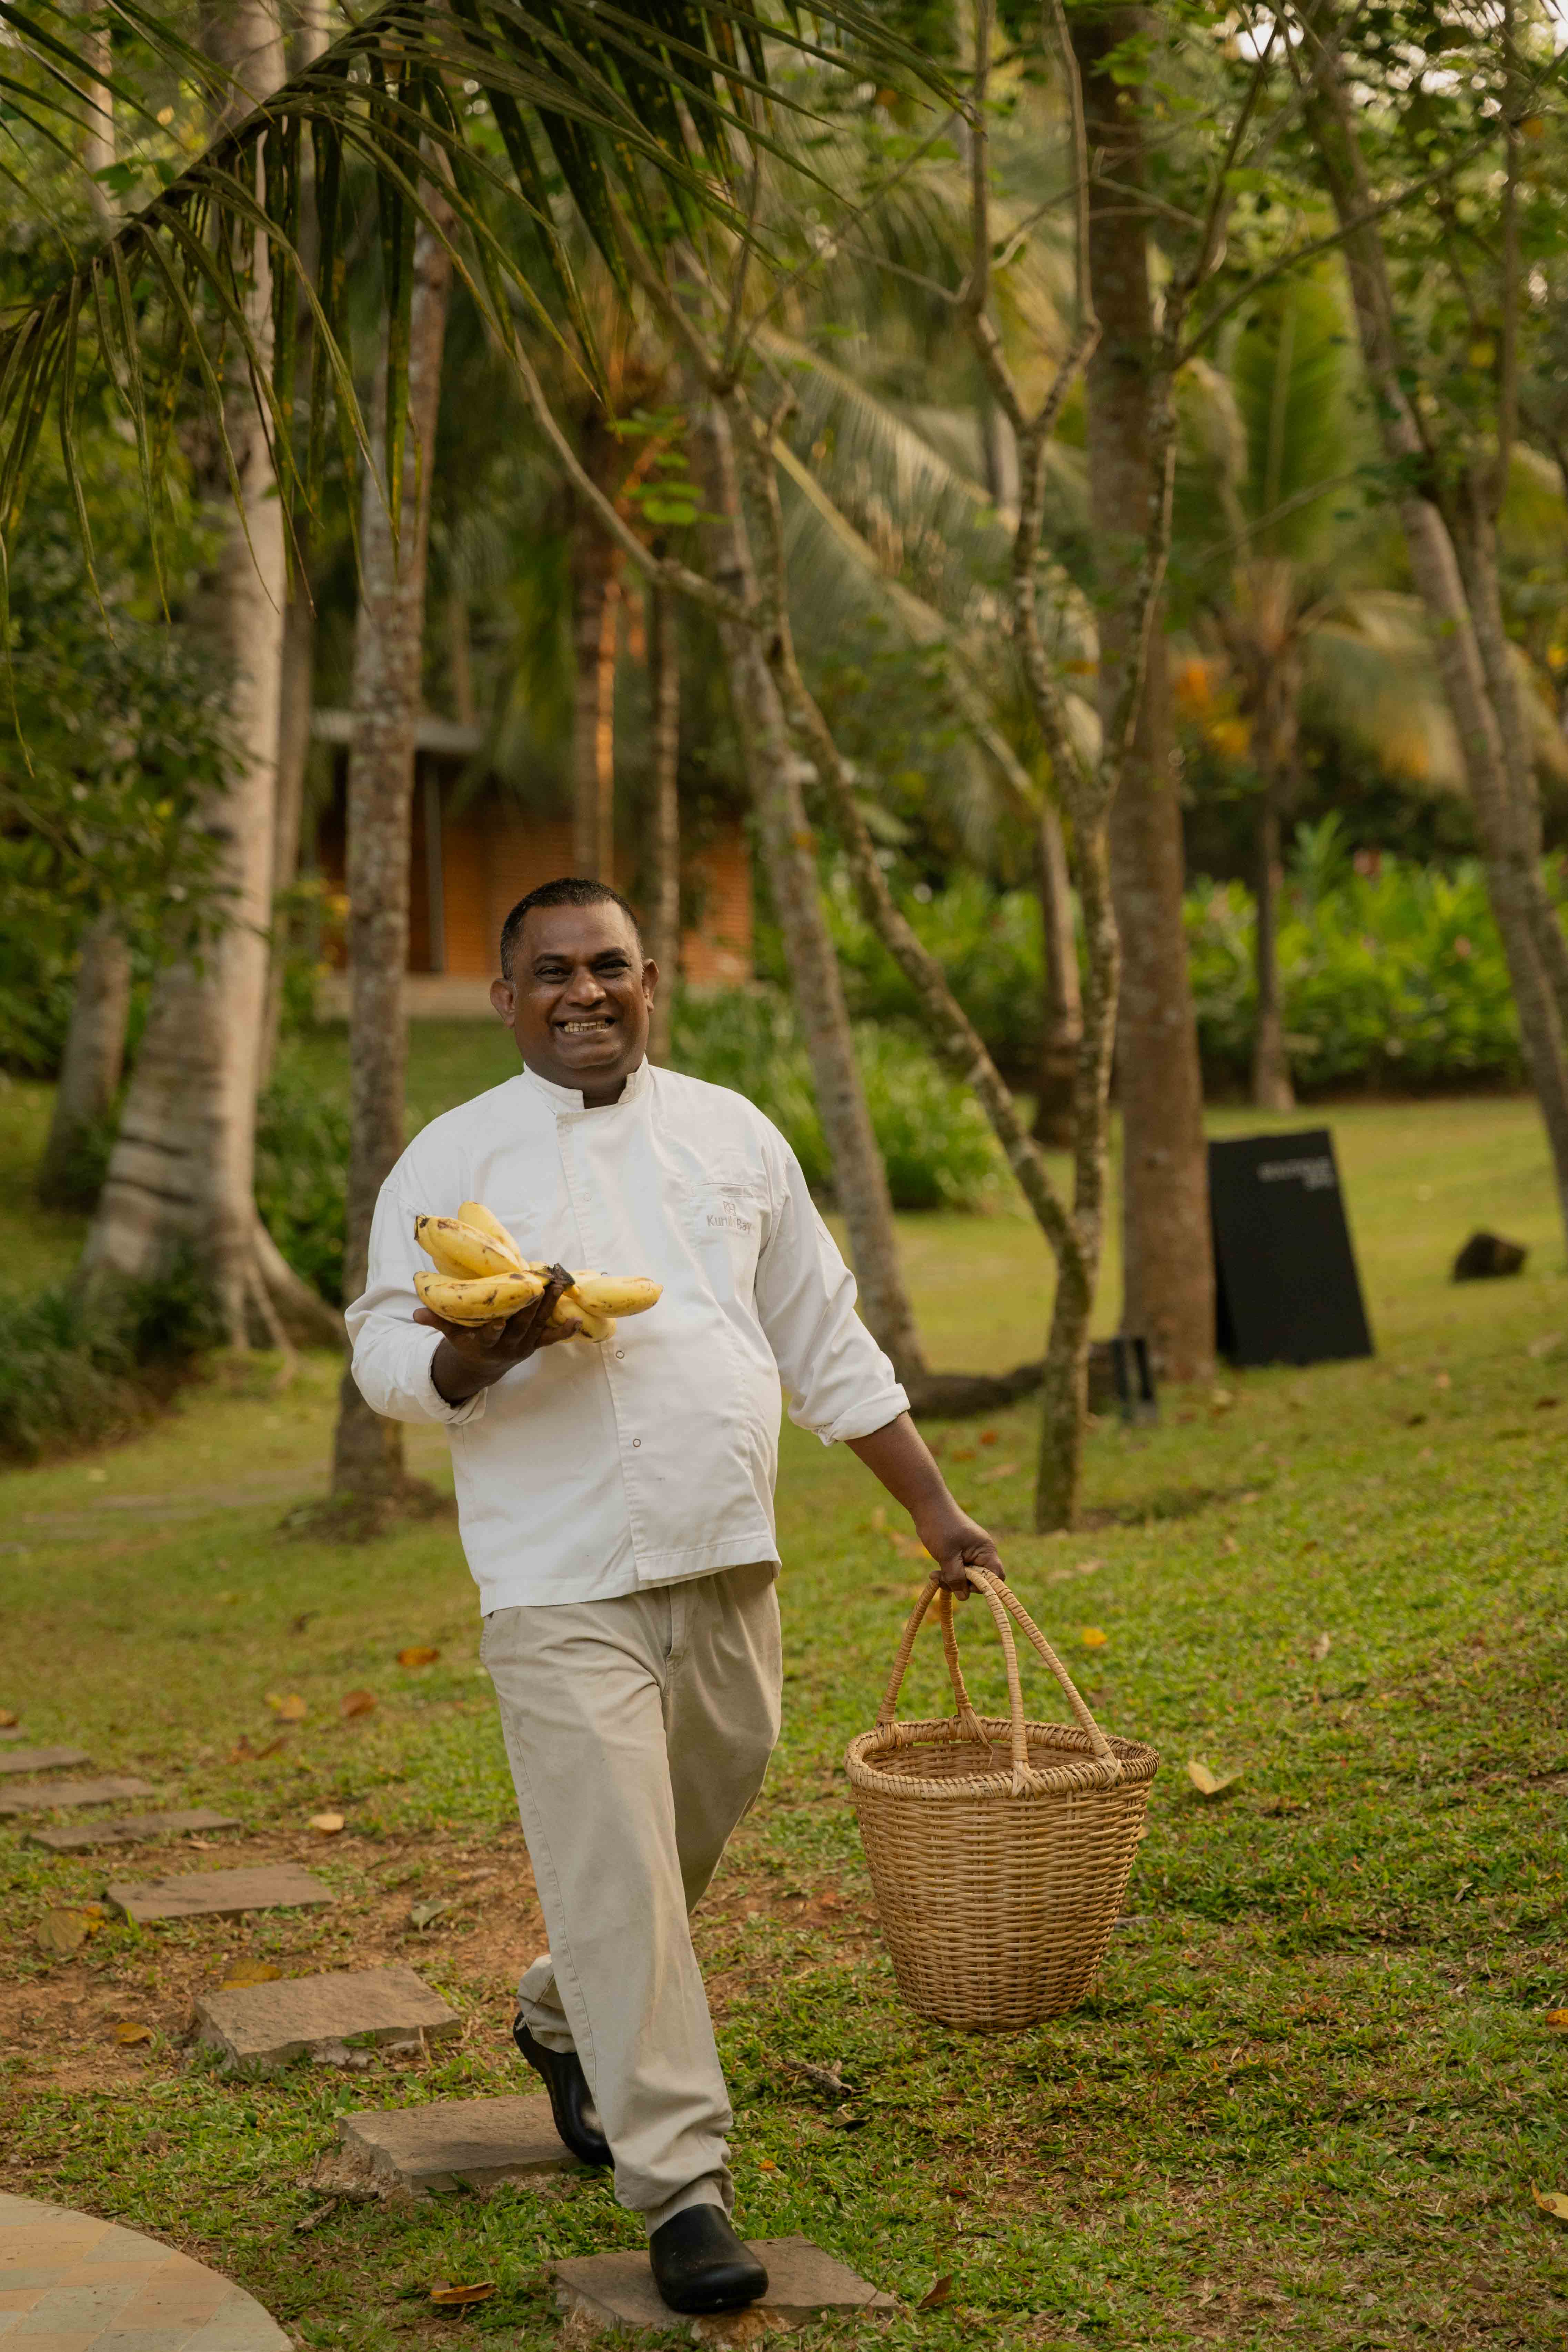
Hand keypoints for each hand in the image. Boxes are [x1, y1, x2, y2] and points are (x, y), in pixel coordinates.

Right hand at [417, 1266, 580, 1404]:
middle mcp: (506, 1346)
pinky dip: (564, 1330)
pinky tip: (577, 1318)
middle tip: (542, 1283)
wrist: (482, 1364)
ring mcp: (523, 1345)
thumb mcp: (450, 1332)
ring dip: (550, 1305)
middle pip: (521, 1325)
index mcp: (483, 1343)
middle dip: (532, 1305)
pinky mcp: (535, 1344)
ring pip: (538, 1325)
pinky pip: (551, 1338)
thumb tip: (416, 1313)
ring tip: (560, 1284)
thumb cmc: (465, 1340)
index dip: (495, 1329)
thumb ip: (436, 1321)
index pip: (490, 1336)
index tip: (500, 1319)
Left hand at [911, 1501, 1005, 1595]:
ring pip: (966, 1576)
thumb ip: (956, 1577)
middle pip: (980, 1580)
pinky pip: (958, 1570)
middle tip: (943, 1579)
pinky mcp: (959, 1553)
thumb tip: (963, 1596)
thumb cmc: (940, 1527)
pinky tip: (935, 1573)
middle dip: (961, 1583)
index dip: (983, 1587)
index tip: (964, 1585)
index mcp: (986, 1550)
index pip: (995, 1577)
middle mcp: (981, 1552)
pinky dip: (948, 1574)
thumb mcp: (947, 1556)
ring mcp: (970, 1553)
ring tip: (935, 1575)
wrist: (927, 1506)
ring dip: (951, 1579)